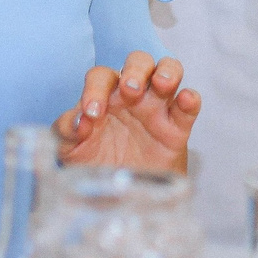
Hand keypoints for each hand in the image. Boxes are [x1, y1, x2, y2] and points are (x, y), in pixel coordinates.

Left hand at [56, 52, 199, 169]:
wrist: (119, 196)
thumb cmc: (94, 162)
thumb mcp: (70, 149)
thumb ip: (66, 131)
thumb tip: (79, 120)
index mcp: (105, 95)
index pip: (101, 77)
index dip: (95, 90)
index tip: (92, 115)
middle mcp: (133, 95)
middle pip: (139, 62)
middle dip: (135, 70)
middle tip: (129, 90)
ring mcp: (157, 108)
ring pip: (169, 71)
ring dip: (167, 72)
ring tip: (161, 84)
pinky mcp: (177, 128)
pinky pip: (189, 106)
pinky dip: (190, 99)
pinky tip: (186, 100)